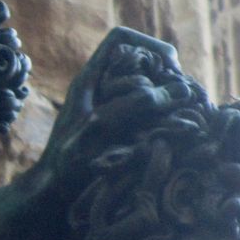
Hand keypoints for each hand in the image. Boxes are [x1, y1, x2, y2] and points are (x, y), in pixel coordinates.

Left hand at [26, 26, 197, 213]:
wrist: (52, 199)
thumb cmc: (69, 163)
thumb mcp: (100, 128)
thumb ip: (134, 105)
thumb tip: (175, 90)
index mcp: (90, 80)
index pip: (121, 40)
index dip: (148, 45)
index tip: (169, 67)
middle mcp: (102, 92)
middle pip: (142, 64)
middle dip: (166, 76)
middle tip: (184, 96)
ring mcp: (112, 112)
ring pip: (150, 91)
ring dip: (171, 100)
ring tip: (187, 114)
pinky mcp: (122, 134)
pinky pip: (150, 116)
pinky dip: (166, 119)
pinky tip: (178, 132)